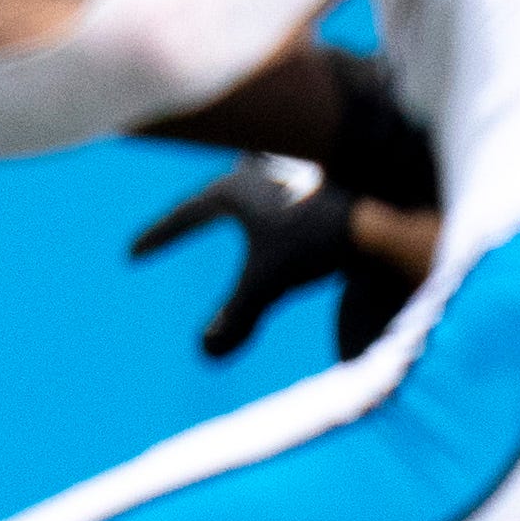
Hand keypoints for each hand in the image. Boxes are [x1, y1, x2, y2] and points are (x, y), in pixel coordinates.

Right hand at [129, 155, 438, 363]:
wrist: (386, 196)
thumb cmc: (322, 233)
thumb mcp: (273, 280)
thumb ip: (239, 315)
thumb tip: (207, 352)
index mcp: (233, 191)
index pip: (185, 216)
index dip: (159, 238)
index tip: (133, 255)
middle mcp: (256, 172)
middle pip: (215, 184)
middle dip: (196, 204)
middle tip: (182, 217)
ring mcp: (290, 168)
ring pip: (252, 174)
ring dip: (238, 187)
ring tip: (234, 194)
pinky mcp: (322, 174)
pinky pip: (287, 178)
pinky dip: (278, 191)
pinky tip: (291, 200)